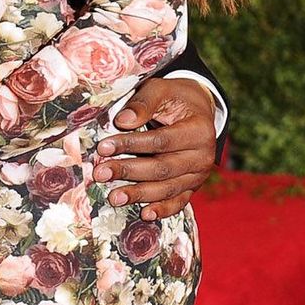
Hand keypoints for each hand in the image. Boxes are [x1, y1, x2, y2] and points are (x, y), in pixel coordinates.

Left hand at [92, 76, 217, 219]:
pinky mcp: (193, 186)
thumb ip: (143, 103)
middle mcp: (203, 156)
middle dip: (129, 171)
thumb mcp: (161, 90)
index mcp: (198, 130)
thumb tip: (122, 121)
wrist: (198, 110)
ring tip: (114, 197)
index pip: (160, 141)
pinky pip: (179, 201)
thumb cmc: (175, 98)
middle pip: (163, 168)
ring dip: (139, 195)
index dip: (131, 144)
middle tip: (101, 173)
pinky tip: (145, 215)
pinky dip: (163, 210)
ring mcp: (199, 174)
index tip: (104, 146)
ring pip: (168, 188)